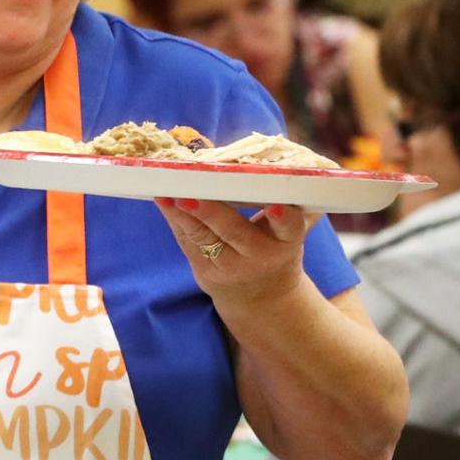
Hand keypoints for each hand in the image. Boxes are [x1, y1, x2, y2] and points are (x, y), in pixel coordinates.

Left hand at [153, 197, 320, 306]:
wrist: (261, 296)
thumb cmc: (276, 247)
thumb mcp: (289, 232)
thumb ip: (291, 206)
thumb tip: (297, 163)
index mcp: (287, 242)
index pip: (289, 228)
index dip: (283, 218)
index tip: (276, 205)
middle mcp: (259, 256)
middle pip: (234, 232)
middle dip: (211, 213)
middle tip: (191, 195)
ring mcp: (229, 267)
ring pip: (203, 237)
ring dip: (181, 215)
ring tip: (165, 195)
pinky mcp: (205, 271)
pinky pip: (187, 242)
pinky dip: (175, 220)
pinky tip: (163, 202)